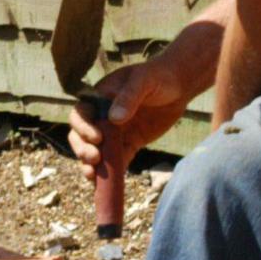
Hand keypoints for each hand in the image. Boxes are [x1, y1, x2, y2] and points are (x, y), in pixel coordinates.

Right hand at [71, 51, 195, 211]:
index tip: (97, 137)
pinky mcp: (130, 143)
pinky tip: (109, 183)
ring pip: (96, 151)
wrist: (179, 86)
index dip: (82, 127)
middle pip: (81, 136)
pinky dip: (112, 171)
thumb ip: (129, 97)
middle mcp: (103, 116)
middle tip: (94, 158)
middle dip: (82, 148)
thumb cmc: (158, 76)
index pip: (80, 114)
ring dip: (92, 165)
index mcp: (100, 98)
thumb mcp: (143, 80)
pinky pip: (117, 159)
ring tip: (92, 177)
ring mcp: (116, 132)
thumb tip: (114, 119)